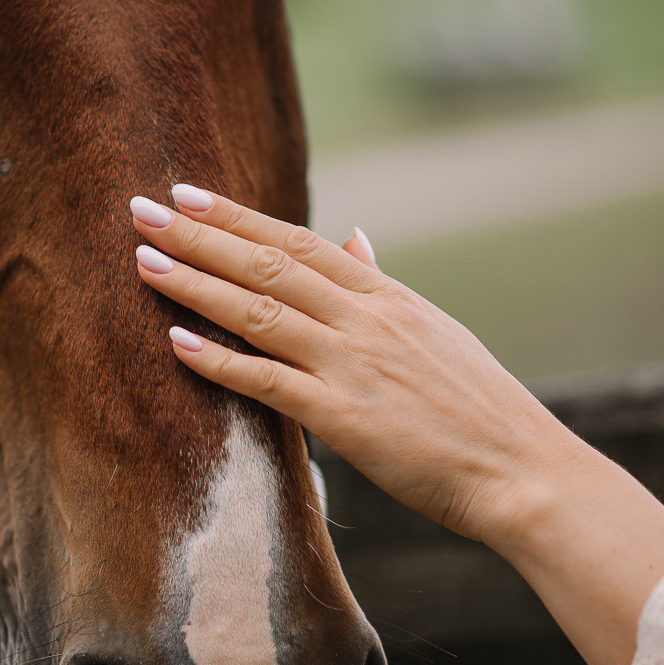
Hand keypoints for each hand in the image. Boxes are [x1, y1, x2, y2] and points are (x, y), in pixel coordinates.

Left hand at [131, 184, 557, 545]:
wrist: (522, 468)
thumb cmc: (480, 410)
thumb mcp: (435, 330)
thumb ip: (383, 287)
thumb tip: (356, 239)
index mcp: (388, 297)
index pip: (299, 243)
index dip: (238, 218)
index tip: (187, 195)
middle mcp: (366, 320)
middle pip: (268, 265)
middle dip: (200, 236)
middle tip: (141, 210)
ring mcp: (354, 365)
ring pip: (260, 312)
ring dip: (196, 285)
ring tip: (144, 261)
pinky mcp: (345, 418)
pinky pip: (268, 381)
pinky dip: (219, 360)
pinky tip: (175, 341)